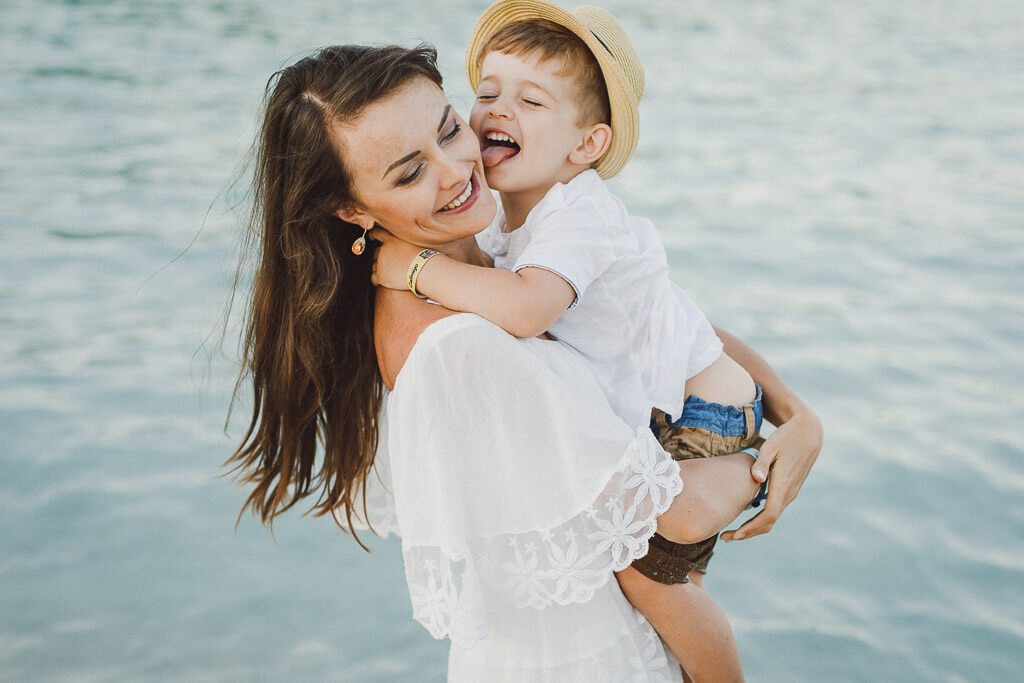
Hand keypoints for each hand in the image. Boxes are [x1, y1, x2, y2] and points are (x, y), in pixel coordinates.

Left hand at [369, 228, 424, 290]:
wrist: (425, 270)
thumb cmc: (424, 258)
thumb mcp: (413, 243)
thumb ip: (402, 242)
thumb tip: (400, 245)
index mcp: (391, 239)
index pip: (376, 233)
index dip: (373, 236)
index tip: (372, 238)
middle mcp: (383, 249)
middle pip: (376, 253)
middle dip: (382, 258)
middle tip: (393, 263)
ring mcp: (380, 263)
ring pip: (375, 266)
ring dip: (381, 269)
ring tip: (394, 273)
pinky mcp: (381, 276)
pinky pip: (374, 278)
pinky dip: (378, 280)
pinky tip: (386, 281)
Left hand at [720, 408, 822, 541]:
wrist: (808, 433)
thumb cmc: (786, 437)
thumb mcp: (771, 446)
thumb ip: (762, 463)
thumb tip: (756, 478)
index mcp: (783, 486)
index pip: (768, 516)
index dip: (751, 528)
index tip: (735, 534)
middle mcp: (788, 494)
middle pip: (768, 523)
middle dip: (747, 532)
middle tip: (725, 537)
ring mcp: (790, 493)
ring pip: (771, 519)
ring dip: (753, 527)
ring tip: (732, 531)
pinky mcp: (789, 490)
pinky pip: (774, 510)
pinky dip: (759, 519)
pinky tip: (745, 516)